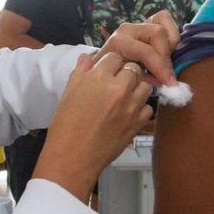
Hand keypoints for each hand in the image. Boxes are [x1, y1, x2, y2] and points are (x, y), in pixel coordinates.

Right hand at [35, 52, 152, 201]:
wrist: (73, 157)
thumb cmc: (66, 126)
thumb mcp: (68, 92)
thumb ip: (81, 71)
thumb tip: (88, 57)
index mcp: (98, 78)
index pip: (115, 57)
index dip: (110, 64)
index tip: (107, 71)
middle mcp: (118, 89)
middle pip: (134, 68)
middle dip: (126, 73)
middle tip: (116, 84)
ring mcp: (131, 106)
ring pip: (145, 86)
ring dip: (136, 89)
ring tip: (124, 98)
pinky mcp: (138, 123)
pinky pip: (148, 108)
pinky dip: (140, 109)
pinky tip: (127, 114)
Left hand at [94, 10, 179, 85]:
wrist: (105, 64)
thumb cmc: (114, 75)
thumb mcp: (125, 80)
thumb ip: (143, 80)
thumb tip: (165, 83)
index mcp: (119, 41)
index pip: (146, 51)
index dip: (160, 68)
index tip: (169, 84)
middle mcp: (128, 29)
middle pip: (158, 33)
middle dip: (165, 56)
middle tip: (167, 75)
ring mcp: (137, 23)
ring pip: (163, 25)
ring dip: (169, 46)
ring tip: (165, 64)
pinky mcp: (147, 22)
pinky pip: (164, 19)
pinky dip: (170, 34)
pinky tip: (166, 51)